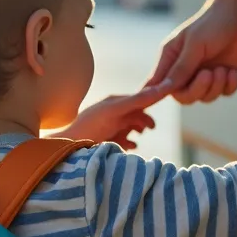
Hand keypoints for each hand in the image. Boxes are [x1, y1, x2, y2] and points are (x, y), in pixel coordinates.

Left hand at [51, 82, 172, 149]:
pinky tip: (130, 146)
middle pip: (137, 115)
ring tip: (137, 138)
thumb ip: (136, 101)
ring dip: (137, 132)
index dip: (152, 100)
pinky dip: (130, 143)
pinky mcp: (109, 142)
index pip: (139, 99)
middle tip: (150, 128)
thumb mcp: (115, 111)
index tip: (166, 102)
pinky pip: (126, 141)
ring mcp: (112, 128)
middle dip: (145, 121)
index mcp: (114, 102)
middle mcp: (114, 113)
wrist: (70, 148)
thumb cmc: (91, 125)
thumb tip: (160, 88)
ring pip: (133, 128)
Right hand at [145, 0, 236, 103]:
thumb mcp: (195, 45)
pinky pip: (224, 93)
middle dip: (197, 89)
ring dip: (216, 86)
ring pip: (205, 97)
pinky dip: (230, 85)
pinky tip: (233, 71)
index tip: (162, 99)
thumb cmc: (213, 23)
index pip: (158, 85)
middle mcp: (186, 69)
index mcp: (171, 58)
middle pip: (184, 96)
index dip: (158, 95)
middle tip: (208, 74)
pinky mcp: (224, 76)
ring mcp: (205, 73)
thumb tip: (163, 89)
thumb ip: (181, 68)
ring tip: (222, 69)